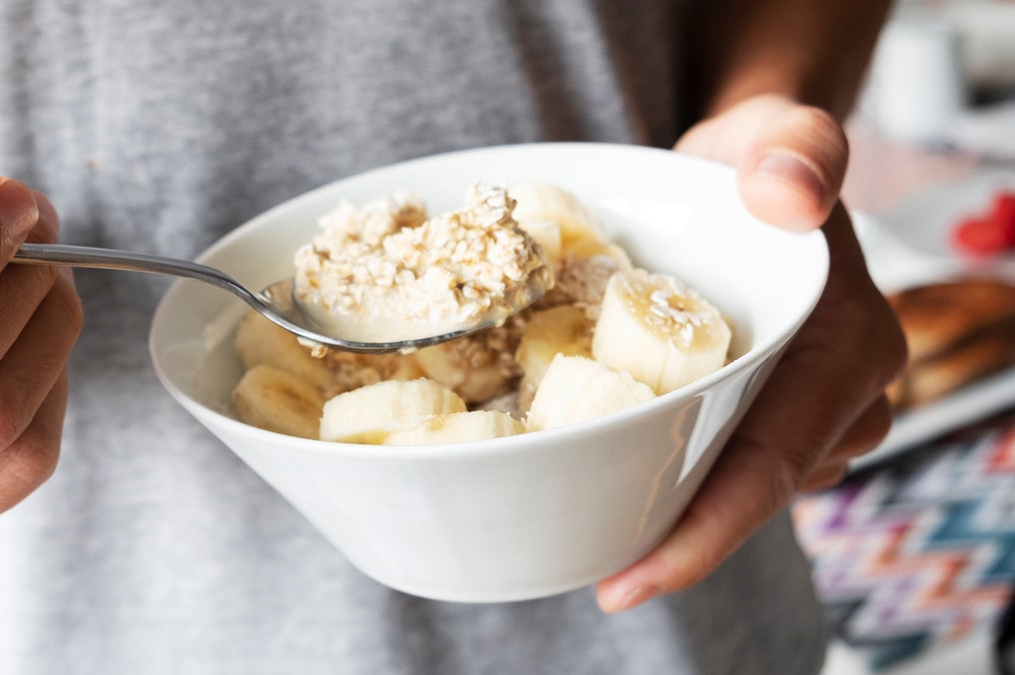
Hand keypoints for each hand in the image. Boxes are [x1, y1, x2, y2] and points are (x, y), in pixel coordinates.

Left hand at [595, 94, 906, 610]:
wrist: (749, 175)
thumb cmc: (759, 159)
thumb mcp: (776, 133)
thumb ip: (792, 149)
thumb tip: (789, 195)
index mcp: (844, 347)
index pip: (771, 462)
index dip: (702, 534)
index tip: (630, 581)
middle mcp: (834, 396)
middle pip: (745, 492)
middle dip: (674, 542)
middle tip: (597, 578)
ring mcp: (800, 412)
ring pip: (729, 481)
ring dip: (665, 507)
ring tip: (588, 533)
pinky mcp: (760, 410)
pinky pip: (714, 456)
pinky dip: (666, 469)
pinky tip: (607, 477)